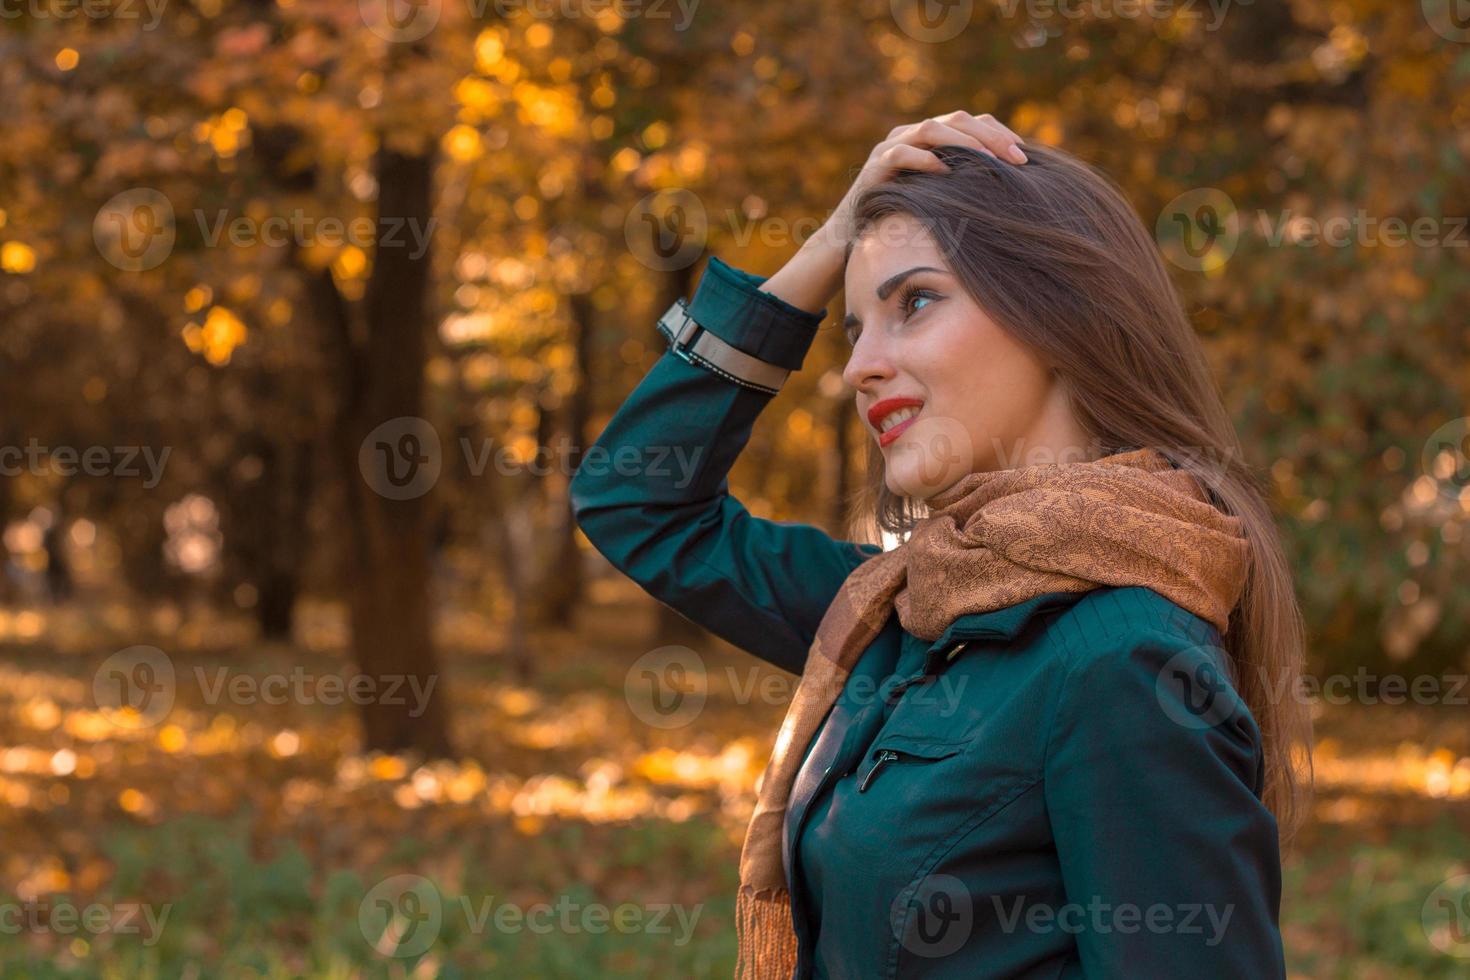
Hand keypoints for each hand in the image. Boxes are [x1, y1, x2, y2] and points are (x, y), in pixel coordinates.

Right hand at [829, 111, 1027, 240]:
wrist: (854, 237)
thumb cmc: (903, 220)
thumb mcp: (940, 198)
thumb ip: (964, 184)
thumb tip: (1013, 186)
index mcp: (929, 138)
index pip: (970, 122)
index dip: (998, 132)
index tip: (1023, 155)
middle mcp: (910, 134)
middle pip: (956, 119)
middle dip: (990, 136)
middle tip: (1017, 159)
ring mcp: (890, 147)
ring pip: (931, 129)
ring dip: (963, 143)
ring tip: (988, 161)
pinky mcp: (875, 166)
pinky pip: (901, 154)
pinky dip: (925, 160)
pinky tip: (946, 173)